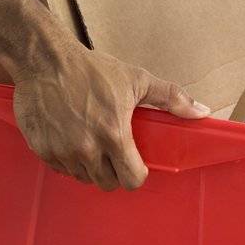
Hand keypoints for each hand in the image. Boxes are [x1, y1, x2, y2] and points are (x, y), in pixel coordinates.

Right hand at [7, 37, 209, 190]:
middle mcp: (87, 150)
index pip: (132, 180)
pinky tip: (71, 138)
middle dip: (114, 171)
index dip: (137, 173)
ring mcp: (63, 152)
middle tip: (113, 151)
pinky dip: (68, 160)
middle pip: (108, 183)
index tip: (134, 161)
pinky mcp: (42, 151)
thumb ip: (171, 98)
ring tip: (91, 141)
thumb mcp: (136, 79)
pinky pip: (62, 169)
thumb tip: (202, 111)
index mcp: (113, 135)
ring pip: (84, 178)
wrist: (46, 60)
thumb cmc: (92, 69)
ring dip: (91, 167)